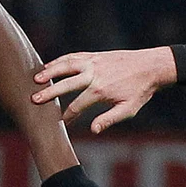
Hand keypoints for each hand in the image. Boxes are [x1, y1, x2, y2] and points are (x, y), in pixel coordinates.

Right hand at [32, 48, 176, 133]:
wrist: (151, 66)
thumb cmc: (140, 91)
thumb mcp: (128, 109)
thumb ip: (109, 119)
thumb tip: (93, 130)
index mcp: (100, 90)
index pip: (77, 105)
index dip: (67, 115)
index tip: (60, 121)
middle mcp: (94, 74)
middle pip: (65, 84)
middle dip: (49, 93)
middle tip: (34, 100)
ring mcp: (93, 63)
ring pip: (66, 65)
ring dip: (49, 71)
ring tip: (35, 79)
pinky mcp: (95, 56)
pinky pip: (73, 57)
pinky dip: (60, 61)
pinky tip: (49, 66)